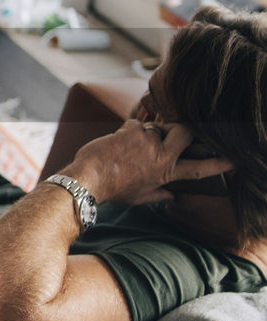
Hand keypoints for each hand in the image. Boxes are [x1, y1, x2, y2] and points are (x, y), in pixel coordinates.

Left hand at [63, 119, 232, 204]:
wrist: (88, 179)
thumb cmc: (112, 189)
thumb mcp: (140, 197)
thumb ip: (159, 194)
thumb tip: (171, 195)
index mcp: (167, 173)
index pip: (199, 169)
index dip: (217, 164)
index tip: (231, 161)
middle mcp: (162, 156)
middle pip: (186, 132)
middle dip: (183, 129)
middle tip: (174, 133)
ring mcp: (148, 141)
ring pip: (159, 126)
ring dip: (150, 131)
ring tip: (134, 145)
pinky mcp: (133, 131)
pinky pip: (137, 123)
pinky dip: (130, 130)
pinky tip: (118, 142)